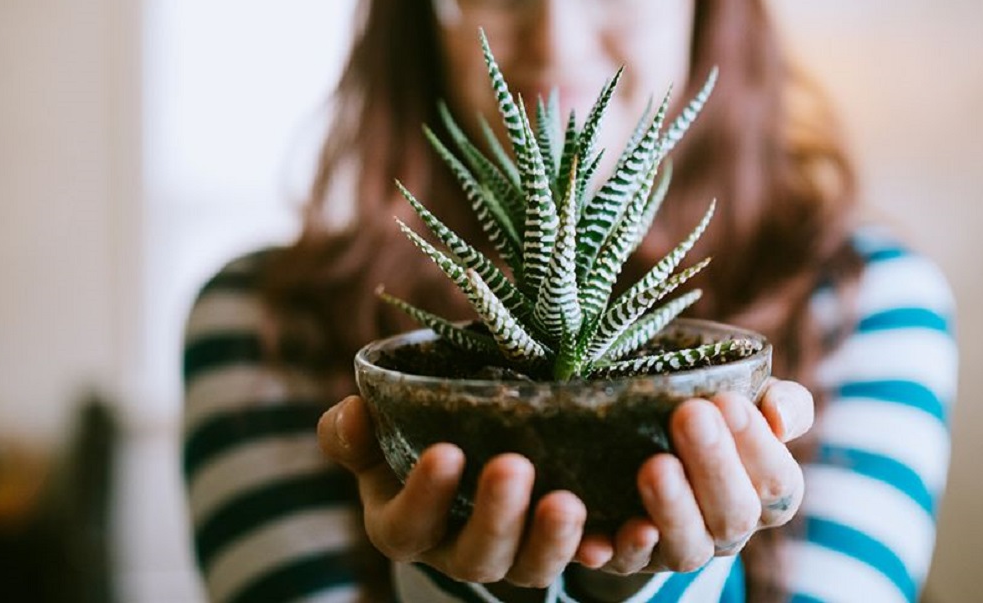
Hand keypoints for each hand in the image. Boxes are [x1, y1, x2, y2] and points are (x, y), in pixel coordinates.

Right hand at [318, 396, 588, 587]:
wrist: (469, 447)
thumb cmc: (413, 438)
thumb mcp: (376, 437)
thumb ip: (354, 432)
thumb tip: (354, 415)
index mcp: (407, 526)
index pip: (407, 525)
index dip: (424, 495)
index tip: (446, 451)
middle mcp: (460, 551)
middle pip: (476, 556)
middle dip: (495, 517)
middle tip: (512, 466)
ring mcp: (516, 556)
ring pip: (533, 568)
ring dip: (553, 540)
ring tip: (568, 501)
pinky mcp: (564, 547)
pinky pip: (590, 561)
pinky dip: (611, 550)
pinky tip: (629, 528)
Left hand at [589, 377, 813, 574]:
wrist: (638, 439)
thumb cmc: (709, 417)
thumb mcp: (746, 402)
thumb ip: (783, 403)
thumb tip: (781, 418)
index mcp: (765, 495)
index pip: (779, 483)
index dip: (758, 445)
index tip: (728, 400)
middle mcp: (727, 530)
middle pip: (734, 515)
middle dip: (714, 465)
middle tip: (690, 415)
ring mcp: (678, 547)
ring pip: (687, 548)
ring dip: (673, 508)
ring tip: (656, 466)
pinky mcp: (629, 558)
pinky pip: (625, 563)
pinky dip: (619, 548)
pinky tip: (603, 534)